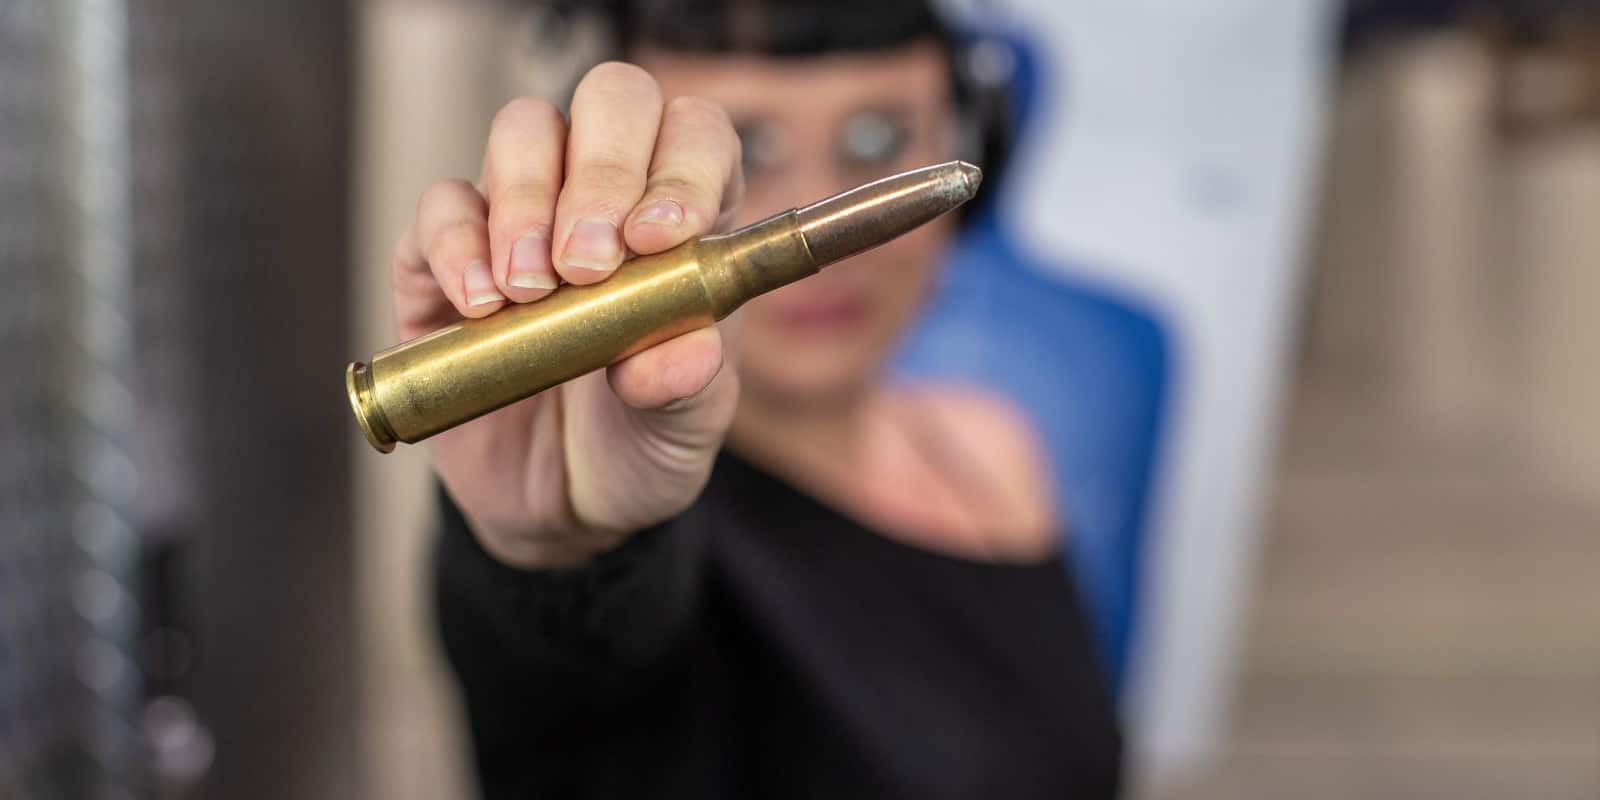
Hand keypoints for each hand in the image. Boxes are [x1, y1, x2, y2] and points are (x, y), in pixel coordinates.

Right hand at [390, 63, 743, 567]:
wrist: (560, 510)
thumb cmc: (639, 447)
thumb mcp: (684, 431)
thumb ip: (689, 387)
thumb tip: (680, 353)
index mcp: (684, 221)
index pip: (695, 134)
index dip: (682, 163)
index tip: (660, 235)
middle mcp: (606, 198)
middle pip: (609, 101)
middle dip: (600, 171)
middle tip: (588, 265)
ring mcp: (523, 219)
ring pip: (523, 132)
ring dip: (526, 202)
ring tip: (533, 291)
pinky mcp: (445, 261)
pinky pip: (441, 207)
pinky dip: (456, 245)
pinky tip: (482, 304)